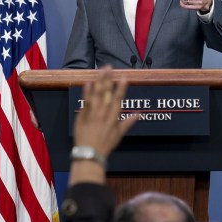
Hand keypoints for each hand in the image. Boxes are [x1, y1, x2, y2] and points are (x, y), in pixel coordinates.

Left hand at [70, 68, 137, 184]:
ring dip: (98, 81)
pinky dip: (86, 92)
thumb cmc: (105, 145)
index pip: (118, 100)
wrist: (90, 154)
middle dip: (108, 79)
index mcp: (113, 118)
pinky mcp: (82, 116)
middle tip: (109, 67)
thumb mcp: (119, 135)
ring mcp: (92, 114)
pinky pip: (85, 101)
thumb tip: (138, 113)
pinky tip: (88, 82)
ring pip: (96, 95)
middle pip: (106, 93)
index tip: (124, 78)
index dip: (121, 88)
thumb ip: (128, 122)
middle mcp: (103, 114)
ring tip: (100, 70)